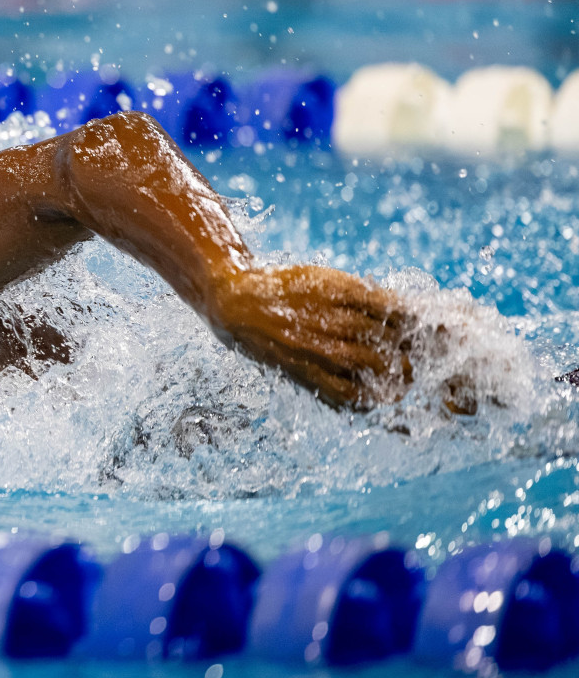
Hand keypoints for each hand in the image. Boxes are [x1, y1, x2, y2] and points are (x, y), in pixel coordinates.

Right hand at [206, 264, 413, 409]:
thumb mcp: (325, 279)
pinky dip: (372, 398)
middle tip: (431, 356)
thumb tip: (406, 311)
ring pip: (372, 366)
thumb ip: (363, 294)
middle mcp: (329, 321)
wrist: (236, 305)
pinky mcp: (306, 373)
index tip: (440, 328)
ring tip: (411, 375)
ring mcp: (317, 349)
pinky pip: (346, 393)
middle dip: (415, 350)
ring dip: (400, 373)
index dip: (423, 322)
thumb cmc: (286, 289)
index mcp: (338, 291)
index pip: (394, 309)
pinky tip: (385, 397)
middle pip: (388, 340)